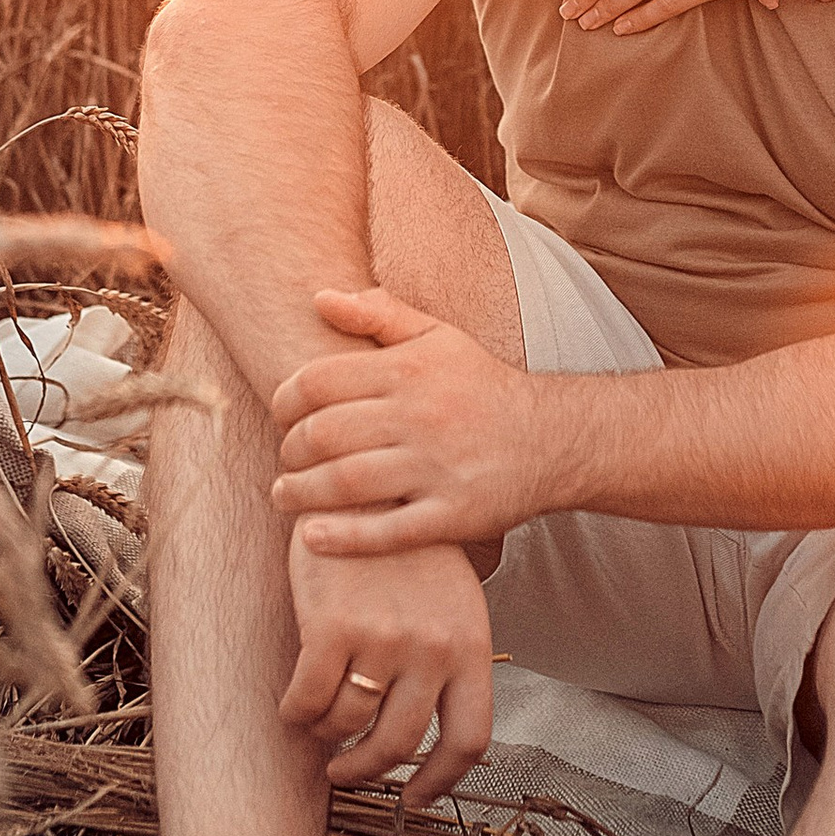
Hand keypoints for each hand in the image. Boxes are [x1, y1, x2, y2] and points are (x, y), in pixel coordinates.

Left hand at [270, 287, 558, 555]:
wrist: (553, 437)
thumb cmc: (481, 386)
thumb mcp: (437, 336)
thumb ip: (379, 313)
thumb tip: (319, 298)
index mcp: (410, 370)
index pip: (319, 382)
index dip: (285, 401)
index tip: (281, 415)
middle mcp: (421, 417)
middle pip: (325, 435)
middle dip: (290, 449)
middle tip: (285, 457)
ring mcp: (437, 469)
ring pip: (347, 484)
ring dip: (302, 493)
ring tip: (283, 495)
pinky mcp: (453, 515)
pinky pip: (388, 533)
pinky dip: (343, 538)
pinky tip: (313, 537)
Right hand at [279, 526, 495, 805]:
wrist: (364, 485)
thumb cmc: (406, 548)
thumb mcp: (452, 601)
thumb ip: (449, 659)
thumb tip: (428, 727)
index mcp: (470, 645)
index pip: (469, 739)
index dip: (439, 782)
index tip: (412, 799)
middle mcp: (432, 649)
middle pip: (399, 745)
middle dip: (365, 770)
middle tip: (344, 769)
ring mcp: (383, 640)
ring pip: (347, 724)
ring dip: (326, 734)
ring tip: (317, 724)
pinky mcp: (332, 629)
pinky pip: (308, 700)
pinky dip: (296, 713)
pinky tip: (292, 706)